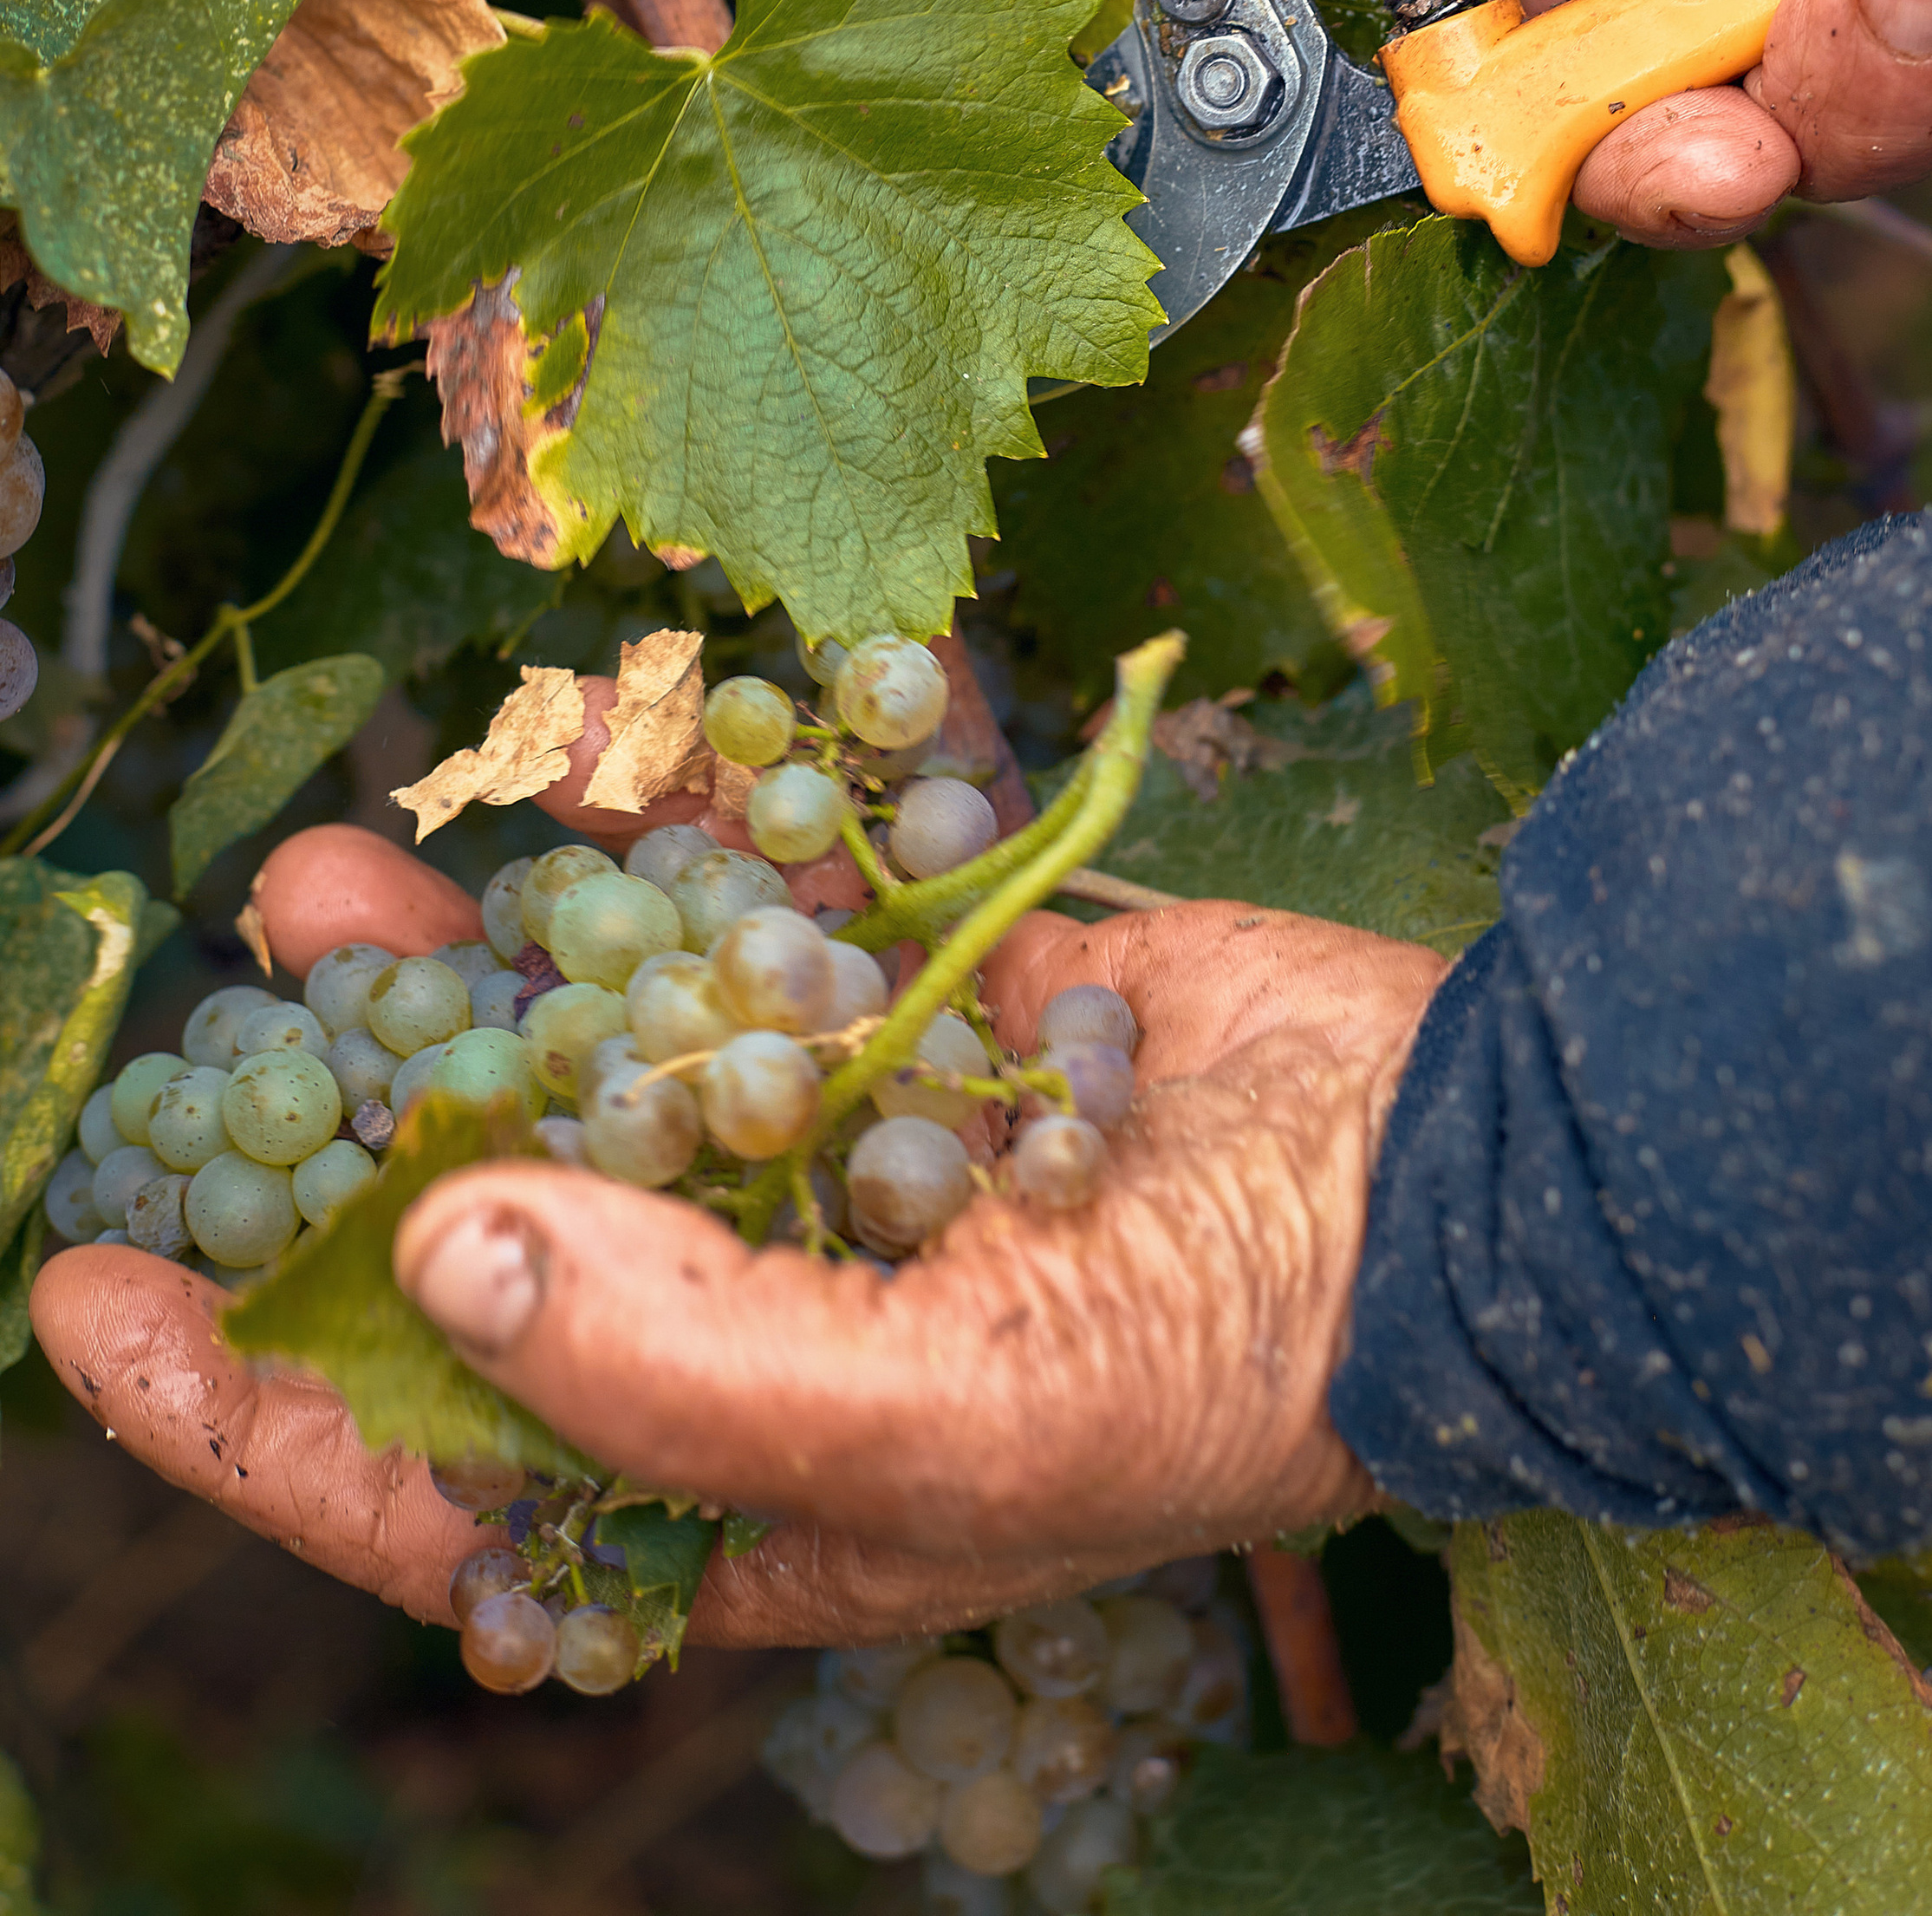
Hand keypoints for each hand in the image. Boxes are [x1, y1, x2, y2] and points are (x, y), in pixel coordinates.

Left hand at [31, 807, 1440, 1644]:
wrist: (1460, 1178)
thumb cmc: (1218, 1359)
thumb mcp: (943, 1428)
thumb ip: (672, 1367)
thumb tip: (438, 1250)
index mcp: (745, 1485)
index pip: (449, 1482)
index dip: (256, 1409)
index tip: (92, 1306)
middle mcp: (765, 1312)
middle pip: (497, 1229)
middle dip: (349, 1129)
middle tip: (245, 1002)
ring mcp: (842, 1143)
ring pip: (601, 1045)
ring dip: (478, 964)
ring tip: (352, 875)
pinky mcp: (923, 997)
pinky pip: (756, 914)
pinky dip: (676, 845)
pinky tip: (595, 780)